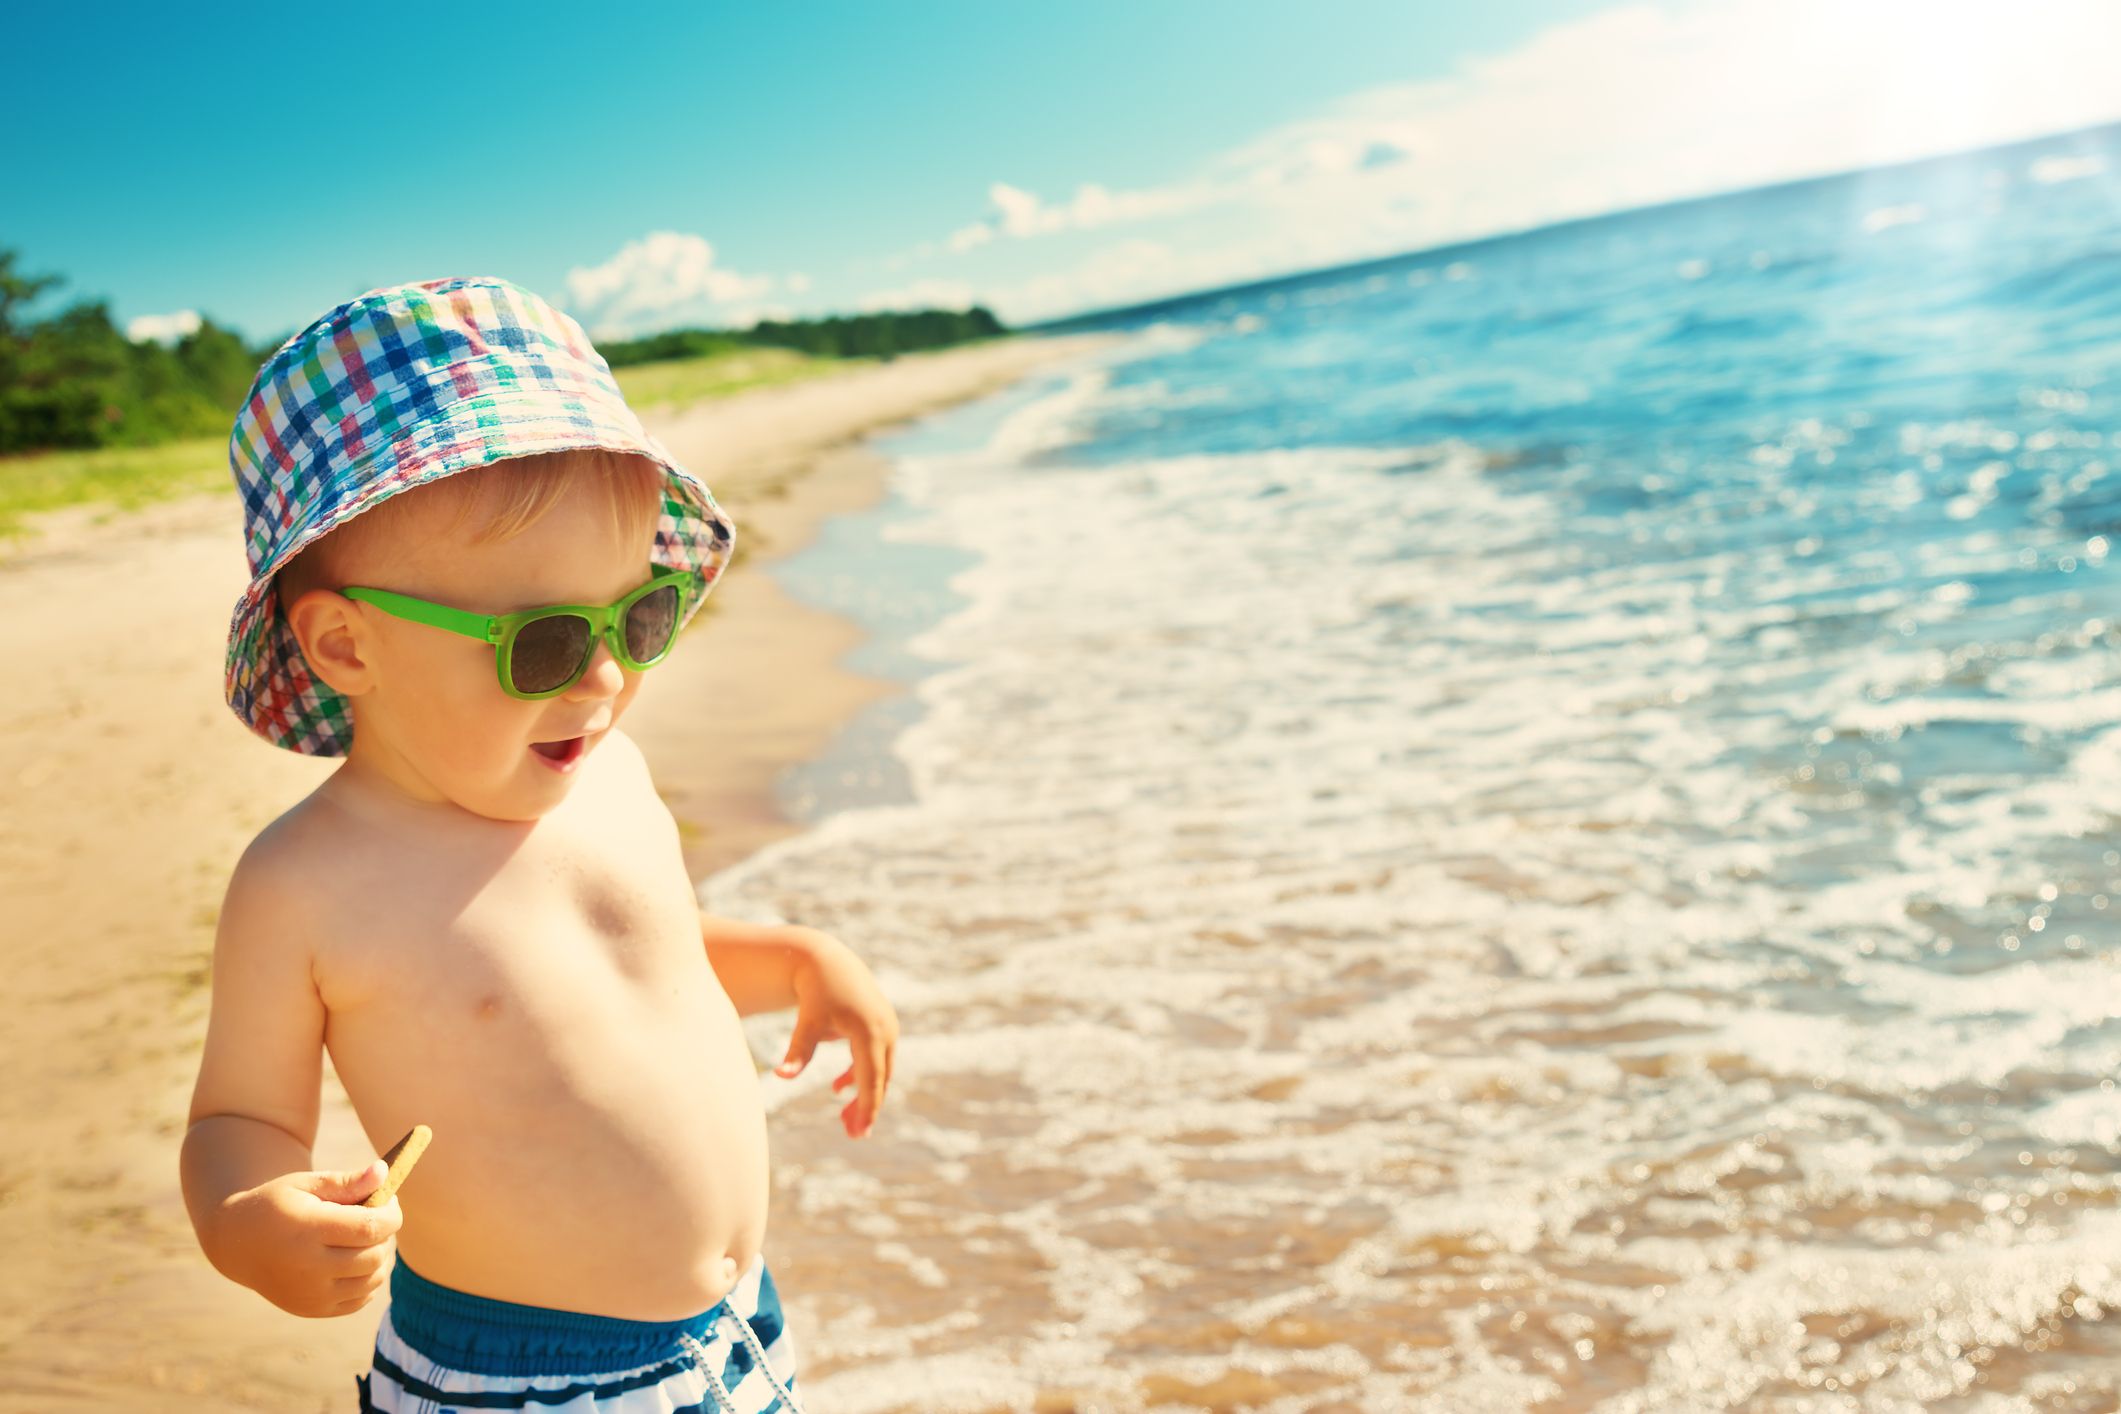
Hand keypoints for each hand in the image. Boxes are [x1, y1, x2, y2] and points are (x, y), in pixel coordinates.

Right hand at [209, 1159, 401, 1317]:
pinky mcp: (310, 1310)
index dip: (391, 1213)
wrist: (237, 1243)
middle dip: (386, 1234)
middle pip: (374, 1256)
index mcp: (308, 1231)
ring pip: (372, 1280)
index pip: (370, 1227)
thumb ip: (346, 1182)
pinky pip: (359, 1300)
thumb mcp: (305, 1184)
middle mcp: (308, 1268)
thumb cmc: (277, 1206)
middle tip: (375, 1217)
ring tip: (365, 1238)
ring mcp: (309, 1295)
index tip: (388, 1200)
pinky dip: (367, 1280)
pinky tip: (355, 1260)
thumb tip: (383, 1172)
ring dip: (380, 1257)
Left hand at [773, 930, 899, 1139]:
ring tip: (844, 1120)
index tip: (859, 1133)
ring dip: (865, 1095)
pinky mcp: (882, 1026)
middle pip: (880, 1079)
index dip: (867, 1109)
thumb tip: (781, 1076)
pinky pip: (875, 1059)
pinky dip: (860, 1076)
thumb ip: (798, 1051)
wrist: (827, 960)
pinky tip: (838, 1088)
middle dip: (867, 1108)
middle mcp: (885, 1031)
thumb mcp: (807, 1022)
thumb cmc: (815, 992)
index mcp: (870, 1032)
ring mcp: (887, 1028)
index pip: (871, 1080)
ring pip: (880, 1071)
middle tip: (853, 1135)